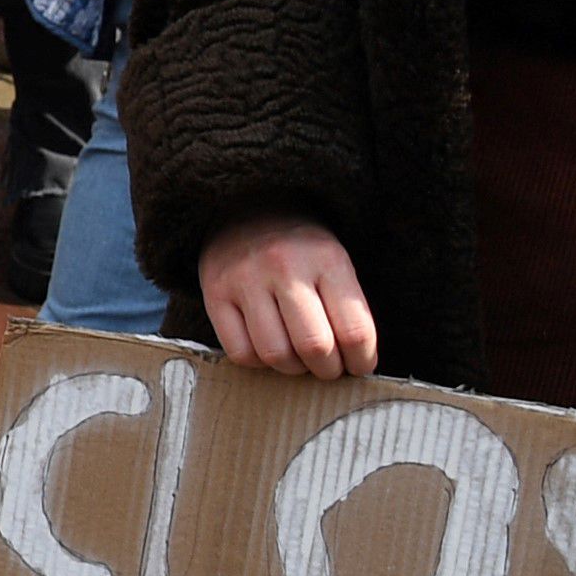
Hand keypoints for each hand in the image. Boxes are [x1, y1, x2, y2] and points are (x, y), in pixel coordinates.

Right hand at [199, 214, 378, 378]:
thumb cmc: (300, 247)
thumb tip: (357, 363)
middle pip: (315, 347)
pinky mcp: (214, 293)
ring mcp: (245, 279)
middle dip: (328, 370)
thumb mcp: (335, 261)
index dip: (361, 361)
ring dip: (294, 369)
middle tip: (329, 366)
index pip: (354, 331)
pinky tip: (268, 346)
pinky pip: (240, 352)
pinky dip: (259, 362)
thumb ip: (348, 308)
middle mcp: (284, 266)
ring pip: (276, 354)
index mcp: (327, 258)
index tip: (359, 365)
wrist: (247, 205)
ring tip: (299, 358)